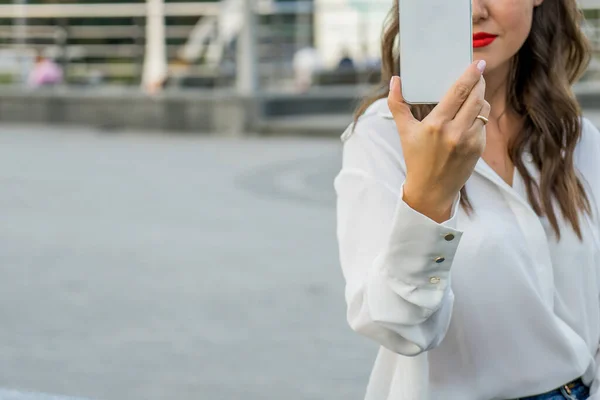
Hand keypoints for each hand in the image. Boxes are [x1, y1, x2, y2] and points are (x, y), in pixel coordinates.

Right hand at [388, 60, 490, 222]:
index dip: (471, 75)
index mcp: (436, 124)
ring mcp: (469, 140)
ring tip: (473, 93)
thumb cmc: (416, 158)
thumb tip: (395, 81)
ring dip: (480, 98)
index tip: (478, 62)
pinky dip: (479, 116)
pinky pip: (483, 124)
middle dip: (479, 81)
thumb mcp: (404, 131)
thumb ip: (397, 104)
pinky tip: (471, 114)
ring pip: (483, 109)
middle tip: (478, 72)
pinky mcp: (478, 148)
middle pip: (476, 96)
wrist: (431, 189)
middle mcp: (455, 132)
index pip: (459, 92)